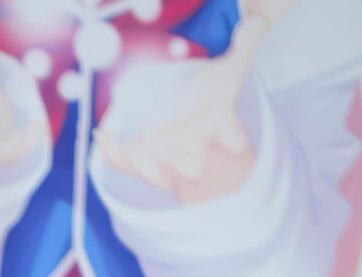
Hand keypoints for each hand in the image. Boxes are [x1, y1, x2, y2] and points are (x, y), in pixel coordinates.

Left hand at [97, 6, 281, 200]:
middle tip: (164, 146)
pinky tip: (101, 135)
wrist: (194, 119)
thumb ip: (246, 44)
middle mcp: (196, 150)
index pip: (232, 137)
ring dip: (142, 164)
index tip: (234, 142)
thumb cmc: (215, 94)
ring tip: (127, 144)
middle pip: (193, 167)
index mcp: (220, 128)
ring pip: (157, 174)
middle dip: (181, 164)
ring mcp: (169, 160)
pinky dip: (112, 154)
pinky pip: (127, 166)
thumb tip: (260, 17)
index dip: (232, 140)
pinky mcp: (145, 161)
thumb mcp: (232, 67)